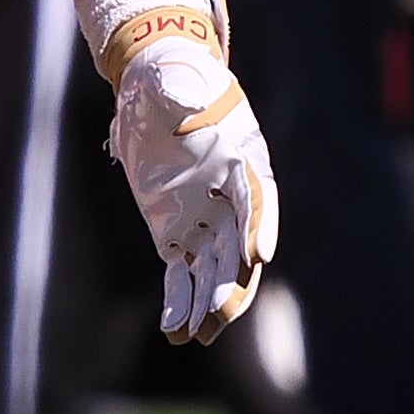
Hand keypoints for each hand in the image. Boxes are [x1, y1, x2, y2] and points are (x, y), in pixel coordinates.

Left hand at [109, 8, 280, 340]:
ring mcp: (205, 220)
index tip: (258, 255)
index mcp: (242, 159)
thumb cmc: (170, 78)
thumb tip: (183, 100)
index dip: (259, 226)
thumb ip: (181, 93)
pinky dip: (179, 303)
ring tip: (195, 336)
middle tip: (218, 317)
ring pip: (214, 272)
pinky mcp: (175, 234)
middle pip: (238, 249)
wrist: (153, 86)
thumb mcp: (174, 79)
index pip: (257, 198)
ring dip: (207, 305)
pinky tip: (173, 331)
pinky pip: (182, 275)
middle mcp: (230, 199)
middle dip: (232, 285)